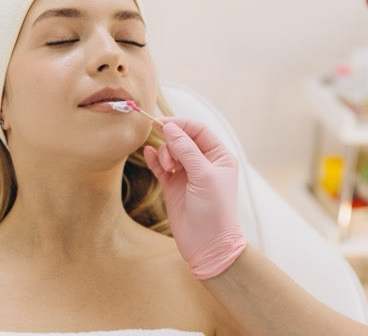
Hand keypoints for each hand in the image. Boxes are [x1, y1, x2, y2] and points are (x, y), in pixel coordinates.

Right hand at [144, 117, 246, 278]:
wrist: (207, 244)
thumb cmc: (214, 209)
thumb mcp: (203, 175)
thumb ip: (186, 149)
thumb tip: (169, 126)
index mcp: (219, 156)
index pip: (198, 130)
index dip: (181, 124)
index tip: (161, 123)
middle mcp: (204, 161)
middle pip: (182, 138)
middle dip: (172, 142)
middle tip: (170, 159)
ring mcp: (187, 173)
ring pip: (170, 150)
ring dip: (165, 154)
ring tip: (168, 169)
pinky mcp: (173, 184)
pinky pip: (160, 165)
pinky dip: (154, 159)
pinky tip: (148, 154)